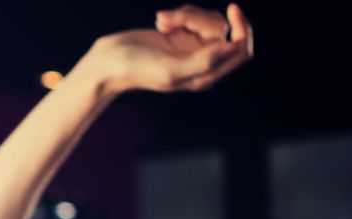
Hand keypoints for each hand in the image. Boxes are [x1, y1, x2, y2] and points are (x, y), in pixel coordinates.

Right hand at [78, 4, 253, 95]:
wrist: (108, 62)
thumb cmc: (135, 70)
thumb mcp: (169, 69)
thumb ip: (202, 61)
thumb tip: (230, 47)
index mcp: (205, 76)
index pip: (240, 50)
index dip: (242, 28)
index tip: (231, 10)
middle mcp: (202, 62)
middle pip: (222, 28)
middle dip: (197, 18)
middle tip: (170, 22)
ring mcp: (192, 47)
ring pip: (206, 18)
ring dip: (183, 15)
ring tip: (161, 22)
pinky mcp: (181, 34)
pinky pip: (192, 14)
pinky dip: (176, 14)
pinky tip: (160, 21)